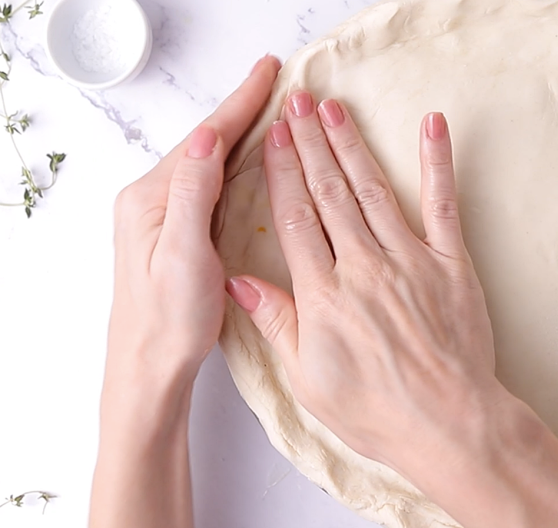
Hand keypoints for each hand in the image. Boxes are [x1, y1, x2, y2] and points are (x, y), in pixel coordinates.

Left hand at [92, 57, 280, 527]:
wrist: (148, 366)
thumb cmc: (167, 321)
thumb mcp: (182, 256)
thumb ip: (191, 194)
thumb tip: (204, 138)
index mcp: (152, 199)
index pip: (204, 139)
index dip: (240, 104)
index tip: (270, 74)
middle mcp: (152, 200)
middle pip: (204, 143)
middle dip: (241, 109)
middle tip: (275, 81)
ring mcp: (162, 215)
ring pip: (207, 161)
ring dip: (238, 133)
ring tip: (267, 110)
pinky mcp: (174, 232)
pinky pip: (208, 183)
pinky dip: (232, 162)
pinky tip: (248, 159)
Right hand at [226, 91, 511, 471]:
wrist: (448, 423)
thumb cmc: (376, 411)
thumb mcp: (308, 378)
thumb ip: (276, 323)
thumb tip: (238, 280)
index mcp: (324, 295)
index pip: (294, 218)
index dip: (281, 173)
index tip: (271, 137)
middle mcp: (363, 267)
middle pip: (328, 194)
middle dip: (308, 144)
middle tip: (296, 102)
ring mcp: (410, 260)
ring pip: (372, 191)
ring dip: (352, 146)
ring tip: (334, 109)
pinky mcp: (451, 263)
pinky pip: (442, 204)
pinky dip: (436, 162)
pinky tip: (431, 125)